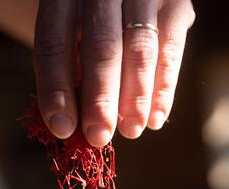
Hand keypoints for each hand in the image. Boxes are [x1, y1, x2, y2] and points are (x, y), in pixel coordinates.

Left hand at [34, 0, 194, 145]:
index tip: (62, 127)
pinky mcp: (175, 2)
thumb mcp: (71, 28)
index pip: (54, 42)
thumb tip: (71, 123)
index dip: (56, 88)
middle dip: (100, 98)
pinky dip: (164, 88)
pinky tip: (156, 119)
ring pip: (140, 49)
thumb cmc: (90, 16)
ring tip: (131, 130)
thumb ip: (71, 65)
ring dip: (136, 97)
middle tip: (99, 135)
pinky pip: (172, 49)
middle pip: (102, 46)